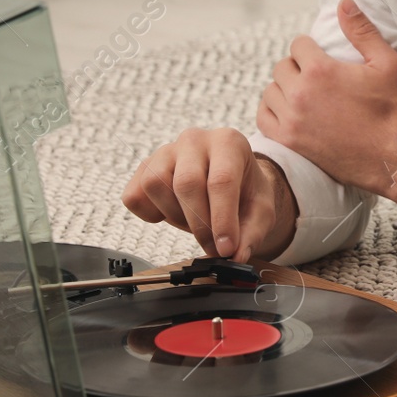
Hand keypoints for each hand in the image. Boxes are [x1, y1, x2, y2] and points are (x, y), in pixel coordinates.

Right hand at [121, 127, 296, 261]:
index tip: (225, 249)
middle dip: (200, 225)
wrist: (228, 181)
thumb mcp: (261, 211)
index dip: (222, 220)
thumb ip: (251, 233)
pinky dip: (149, 214)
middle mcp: (195, 139)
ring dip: (175, 216)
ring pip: (155, 185)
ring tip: (194, 223)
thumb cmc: (245, 192)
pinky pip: (135, 196)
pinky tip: (172, 214)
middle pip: (187, 183)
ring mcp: (166, 150)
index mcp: (229, 142)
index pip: (221, 180)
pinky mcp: (145, 167)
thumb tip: (236, 257)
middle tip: (213, 247)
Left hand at [257, 0, 396, 191]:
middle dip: (298, 68)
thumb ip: (361, 30)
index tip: (322, 57)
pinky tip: (289, 112)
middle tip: (317, 78)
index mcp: (321, 70)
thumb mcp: (386, 63)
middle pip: (282, 67)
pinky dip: (272, 111)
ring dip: (285, 89)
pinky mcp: (289, 142)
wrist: (394, 156)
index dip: (311, 48)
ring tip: (305, 95)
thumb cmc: (395, 109)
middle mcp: (300, 93)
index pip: (298, 44)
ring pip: (271, 91)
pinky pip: (264, 118)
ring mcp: (291, 120)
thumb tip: (344, 1)